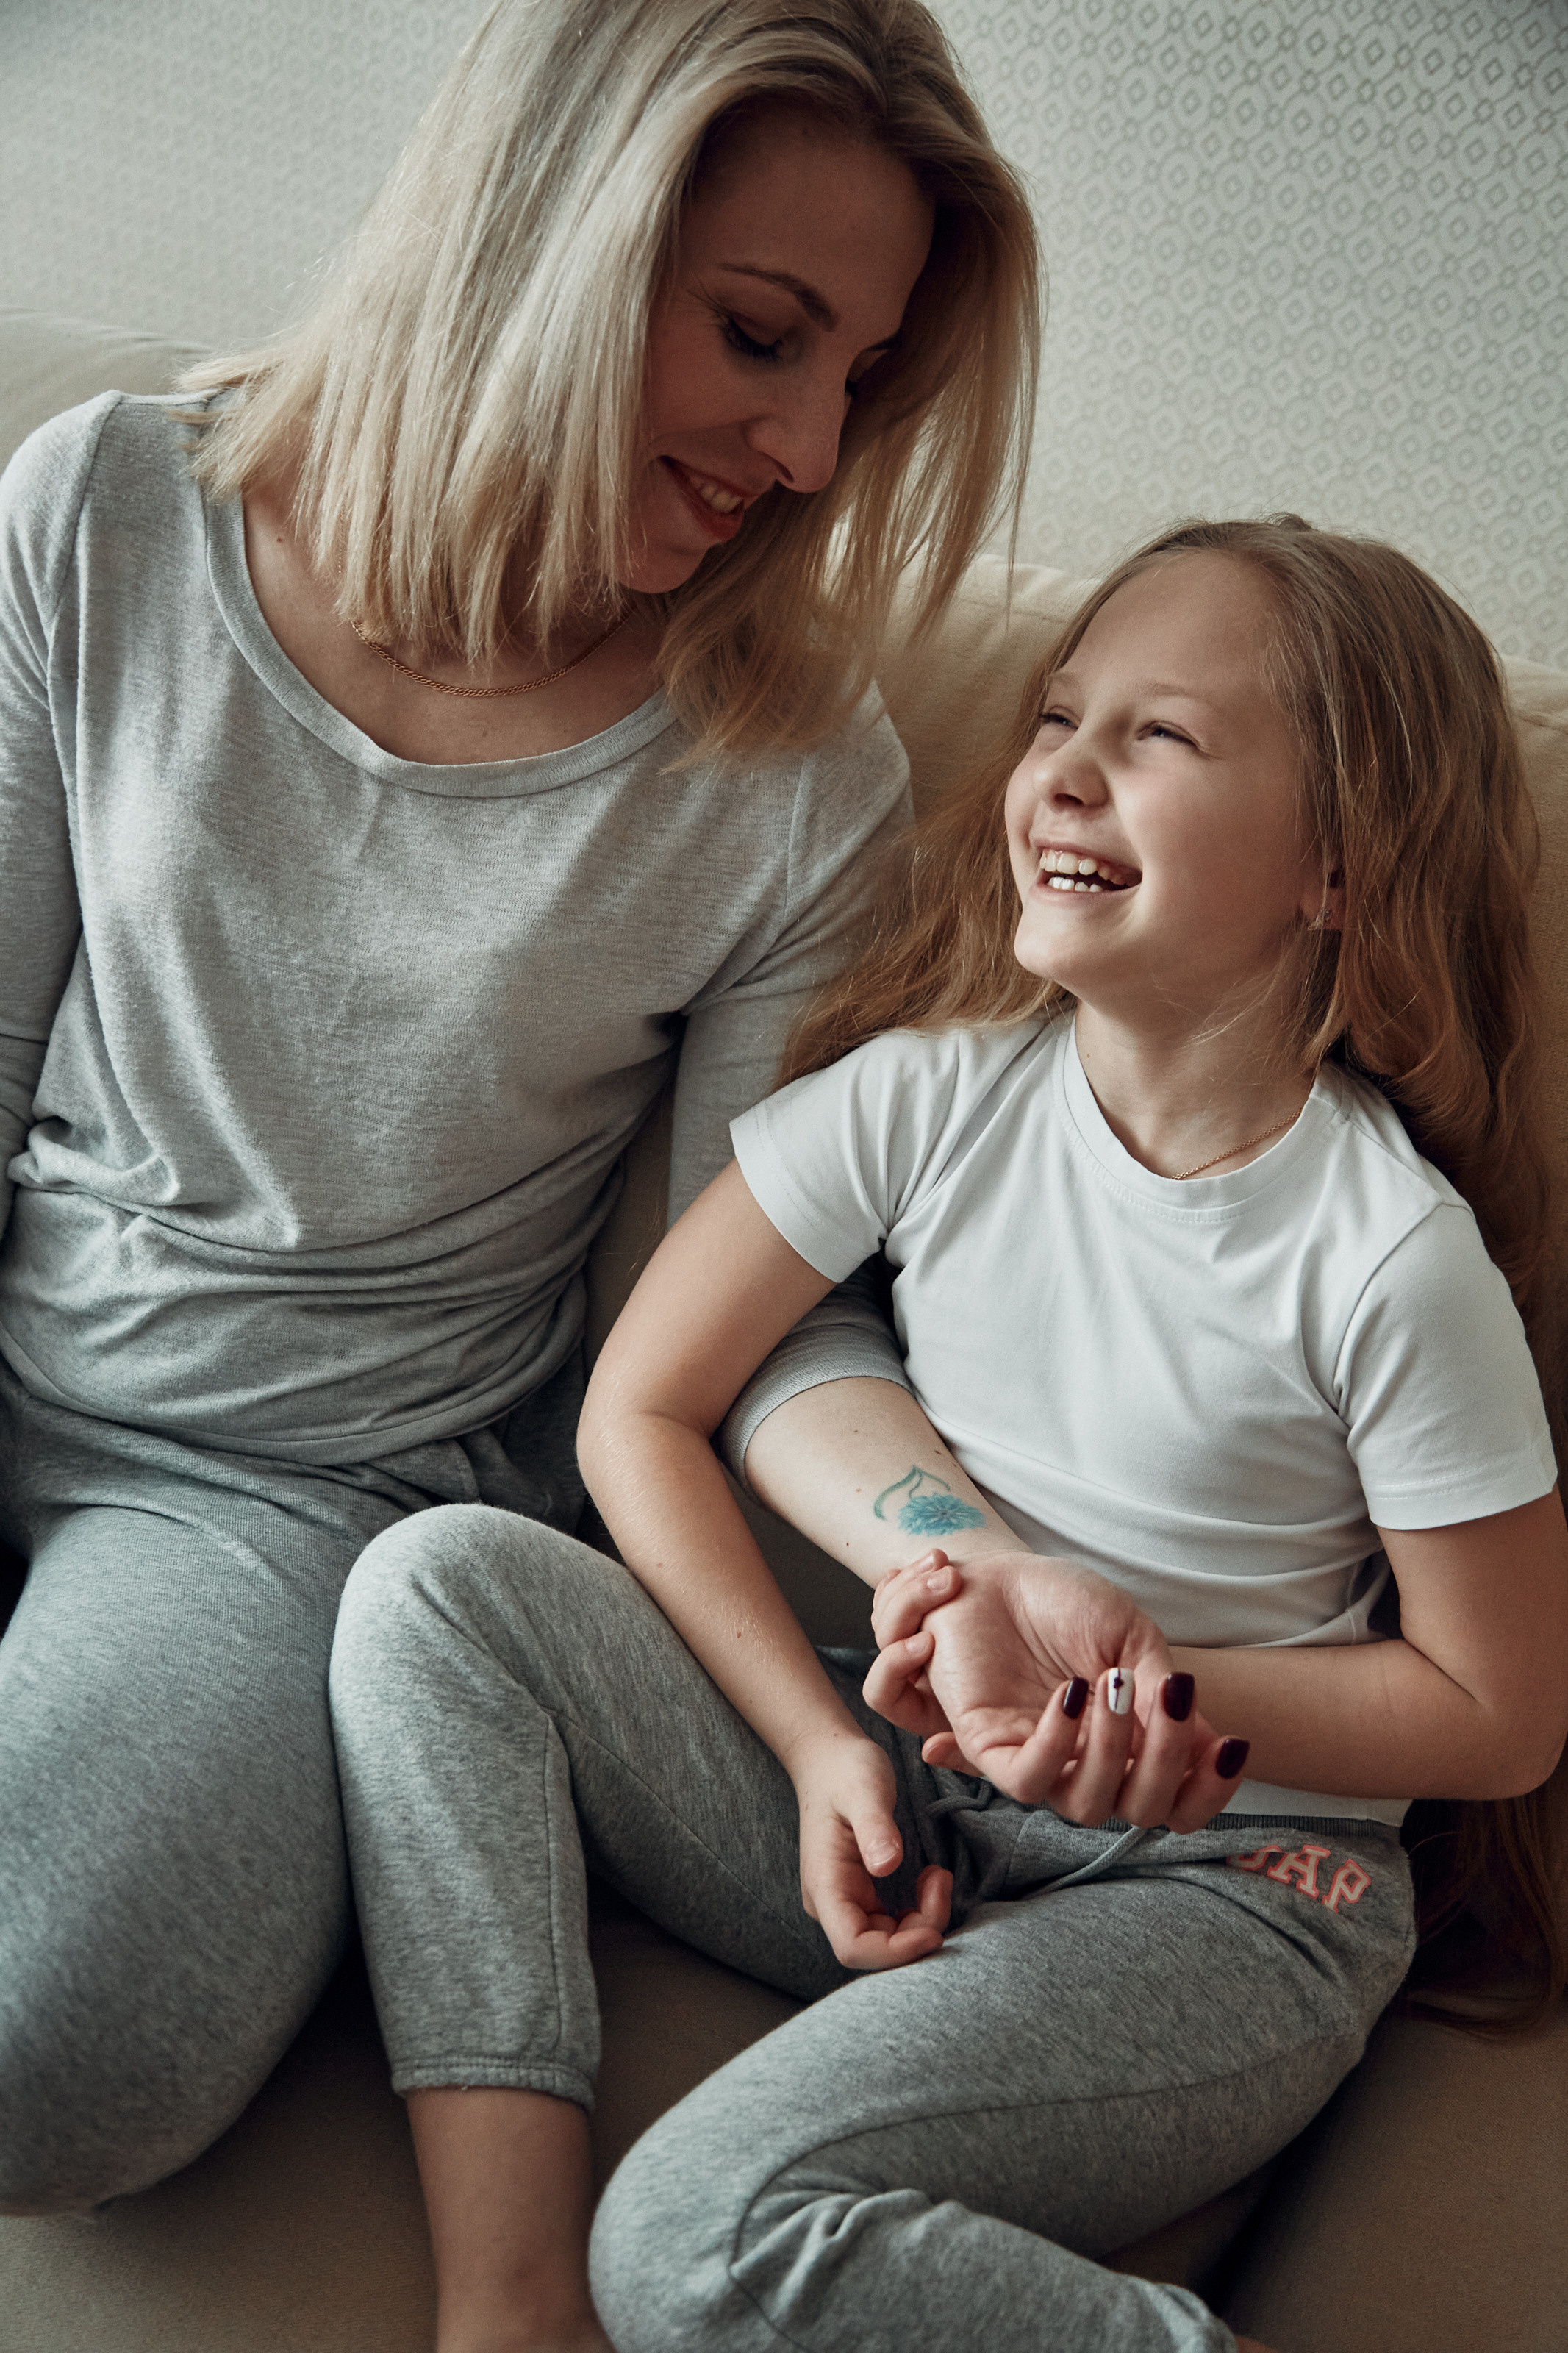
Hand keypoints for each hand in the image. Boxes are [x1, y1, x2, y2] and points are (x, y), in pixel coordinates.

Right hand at [791, 1732, 952, 1970]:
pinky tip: (929, 1880)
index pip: (853, 1947)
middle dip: (917, 1931)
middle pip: (875, 1948)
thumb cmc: (845, 1770)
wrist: (829, 1757)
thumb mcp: (864, 1788)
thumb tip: (887, 1866)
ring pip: (887, 1940)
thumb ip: (875, 1826)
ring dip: (921, 1922)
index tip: (933, 1931)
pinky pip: (892, 1923)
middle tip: (941, 1880)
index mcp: (825, 1884)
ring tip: (938, 1876)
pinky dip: (917, 1912)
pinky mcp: (861, 1894)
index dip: (894, 1952)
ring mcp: (845, 1900)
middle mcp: (831, 1902)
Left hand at [864, 1551, 1248, 1831]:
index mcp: (1132, 1746)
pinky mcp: (991, 1748)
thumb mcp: (1131, 1638)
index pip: (1178, 1803)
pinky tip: (1071, 1695)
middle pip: (1142, 1811)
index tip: (1232, 1746)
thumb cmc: (1068, 1605)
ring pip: (1087, 1807)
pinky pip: (1027, 1780)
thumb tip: (1210, 1746)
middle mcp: (1089, 1765)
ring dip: (1113, 1750)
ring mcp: (1041, 1761)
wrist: (1001, 1573)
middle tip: (1171, 1695)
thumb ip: (1162, 1693)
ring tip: (1116, 1682)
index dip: (1210, 1791)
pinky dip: (1055, 1745)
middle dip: (1168, 1760)